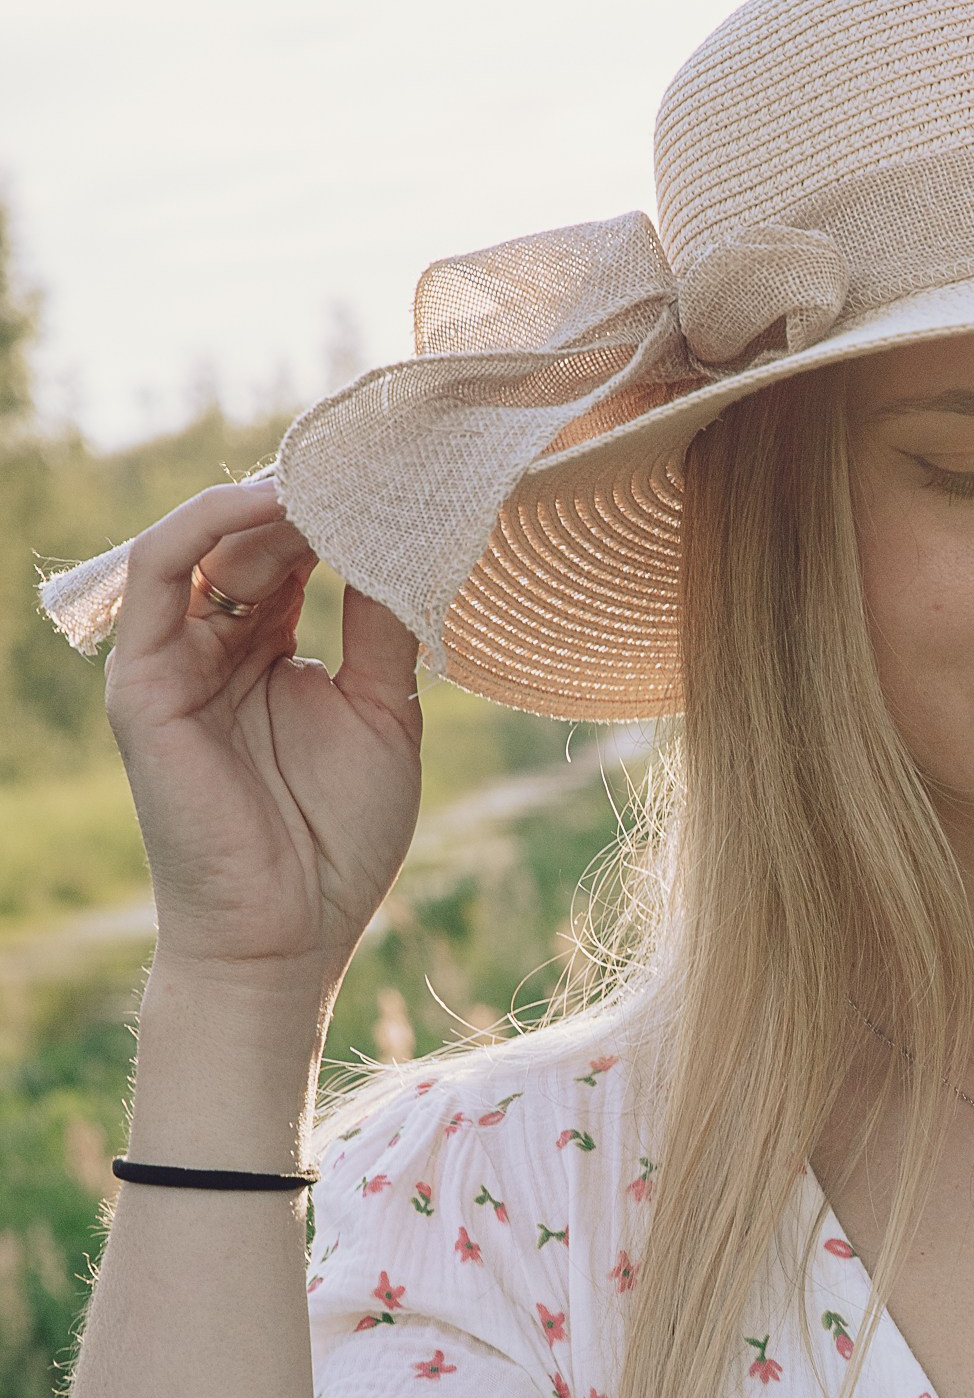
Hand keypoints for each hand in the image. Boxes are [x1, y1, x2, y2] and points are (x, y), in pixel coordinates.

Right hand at [103, 479, 422, 994]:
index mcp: (268, 653)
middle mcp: (215, 645)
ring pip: (205, 542)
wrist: (287, 935)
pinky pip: (161, 572)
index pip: (291, 554)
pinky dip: (209, 524)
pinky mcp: (141, 679)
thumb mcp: (383, 715)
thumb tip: (408, 544)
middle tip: (372, 462)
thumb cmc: (337, 842)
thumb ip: (383, 629)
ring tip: (331, 478)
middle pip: (252, 539)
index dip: (337, 513)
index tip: (398, 477)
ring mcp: (173, 659)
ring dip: (266, 501)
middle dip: (309, 496)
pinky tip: (273, 503)